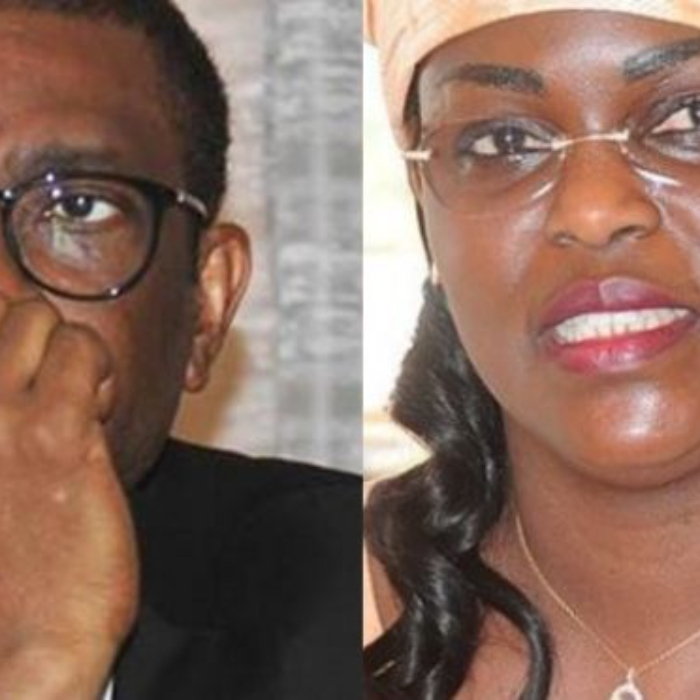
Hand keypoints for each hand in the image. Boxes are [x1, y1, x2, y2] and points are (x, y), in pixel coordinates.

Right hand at [0, 296, 137, 697]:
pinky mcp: (55, 431)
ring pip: (43, 319)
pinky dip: (100, 371)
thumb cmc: (6, 568)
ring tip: (81, 399)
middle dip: (42, 335)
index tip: (30, 364)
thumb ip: (2, 422)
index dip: (3, 316)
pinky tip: (100, 411)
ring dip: (77, 352)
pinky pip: (84, 352)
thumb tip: (18, 376)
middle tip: (57, 383)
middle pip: (7, 312)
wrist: (26, 641)